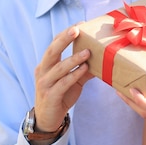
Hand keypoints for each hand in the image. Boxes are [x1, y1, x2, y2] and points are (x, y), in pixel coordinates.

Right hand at [33, 26, 92, 140]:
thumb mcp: (73, 80)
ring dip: (73, 58)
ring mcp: (44, 83)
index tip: (79, 24)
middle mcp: (42, 71)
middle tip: (77, 30)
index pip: (54, 44)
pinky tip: (84, 69)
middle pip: (52, 51)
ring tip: (88, 51)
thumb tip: (103, 59)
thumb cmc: (61, 95)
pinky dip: (74, 75)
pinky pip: (62, 83)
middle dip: (64, 39)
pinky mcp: (50, 96)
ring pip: (58, 67)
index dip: (65, 33)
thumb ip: (83, 69)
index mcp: (46, 64)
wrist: (48, 119)